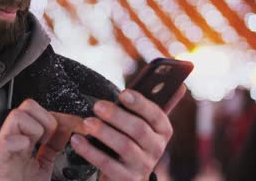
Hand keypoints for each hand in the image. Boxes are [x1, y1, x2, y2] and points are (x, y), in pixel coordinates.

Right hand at [0, 99, 84, 180]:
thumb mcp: (44, 163)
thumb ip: (53, 145)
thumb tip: (67, 128)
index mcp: (21, 137)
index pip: (39, 111)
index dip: (60, 117)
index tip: (76, 126)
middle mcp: (12, 138)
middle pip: (28, 106)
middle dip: (46, 119)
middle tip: (49, 138)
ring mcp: (3, 147)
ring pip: (16, 116)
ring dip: (34, 129)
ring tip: (37, 145)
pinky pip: (6, 141)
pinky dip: (20, 142)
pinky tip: (26, 150)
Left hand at [70, 85, 185, 180]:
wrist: (124, 172)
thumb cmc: (130, 138)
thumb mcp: (142, 122)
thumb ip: (149, 105)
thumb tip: (179, 84)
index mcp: (162, 129)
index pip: (156, 114)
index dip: (140, 103)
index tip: (123, 93)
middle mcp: (157, 148)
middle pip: (138, 129)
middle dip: (117, 116)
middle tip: (97, 105)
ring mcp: (143, 165)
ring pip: (124, 146)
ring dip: (104, 132)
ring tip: (87, 122)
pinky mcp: (127, 179)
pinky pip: (107, 164)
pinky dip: (90, 151)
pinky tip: (77, 140)